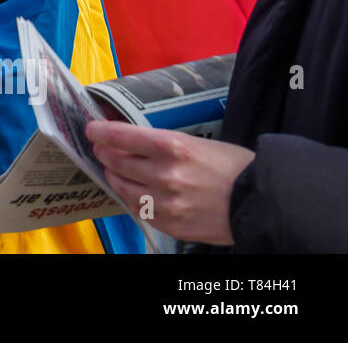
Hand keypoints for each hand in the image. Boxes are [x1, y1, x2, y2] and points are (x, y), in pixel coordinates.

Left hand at [86, 120, 254, 244]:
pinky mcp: (170, 224)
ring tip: (116, 171)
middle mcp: (165, 174)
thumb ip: (164, 144)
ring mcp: (165, 202)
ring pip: (123, 187)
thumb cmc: (234, 168)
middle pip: (116, 161)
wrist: (262, 203)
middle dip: (104, 153)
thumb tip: (133, 140)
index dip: (101, 132)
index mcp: (173, 147)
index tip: (92, 129)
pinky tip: (136, 192)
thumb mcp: (199, 143)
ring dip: (115, 177)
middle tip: (101, 149)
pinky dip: (133, 199)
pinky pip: (139, 210)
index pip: (121, 136)